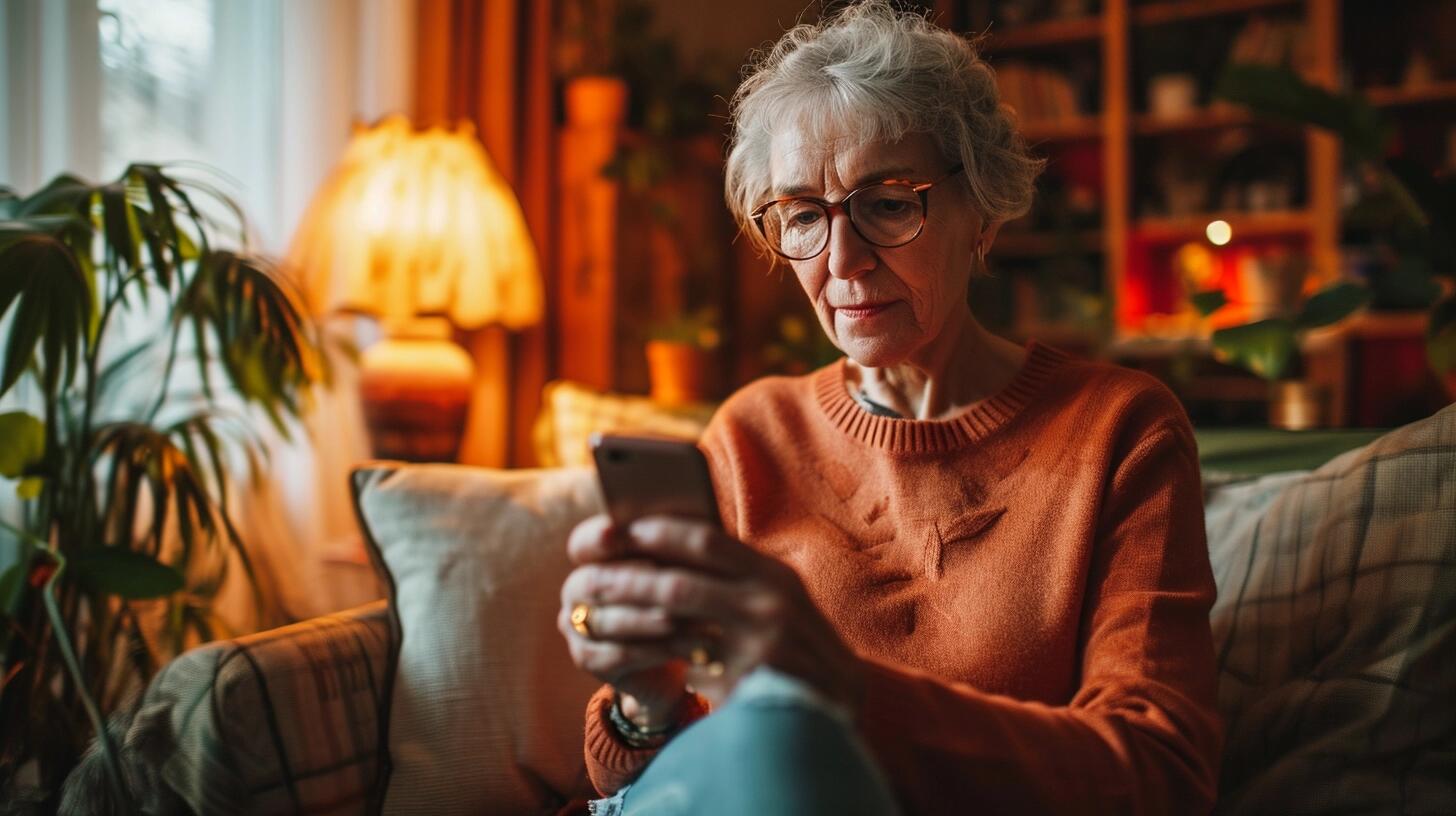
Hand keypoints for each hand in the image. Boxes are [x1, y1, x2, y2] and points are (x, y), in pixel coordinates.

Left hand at [558, 513, 863, 713]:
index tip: (622, 528)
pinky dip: (655, 659)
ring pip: (675, 625)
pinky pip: (687, 669)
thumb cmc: (796, 642)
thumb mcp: (777, 598)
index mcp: (773, 575)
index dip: (659, 532)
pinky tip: (627, 656)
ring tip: (592, 613)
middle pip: (680, 583)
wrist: (839, 700)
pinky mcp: (749, 686)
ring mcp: (761, 646)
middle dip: (628, 579)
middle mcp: (770, 603)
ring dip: (628, 617)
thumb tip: (666, 540)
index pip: (707, 541)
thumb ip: (734, 574)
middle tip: (589, 578)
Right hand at [559, 515, 690, 727]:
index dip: (595, 537)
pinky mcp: (587, 658)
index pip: (582, 542)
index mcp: (592, 555)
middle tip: (677, 583)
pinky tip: (690, 648)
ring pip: (609, 621)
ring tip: (700, 621)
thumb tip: (692, 526)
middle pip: (595, 582)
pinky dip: (657, 651)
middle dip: (639, 583)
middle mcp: (576, 587)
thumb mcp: (684, 567)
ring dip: (657, 622)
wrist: (680, 650)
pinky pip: (618, 654)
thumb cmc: (684, 597)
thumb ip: (675, 546)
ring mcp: (576, 624)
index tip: (613, 531)